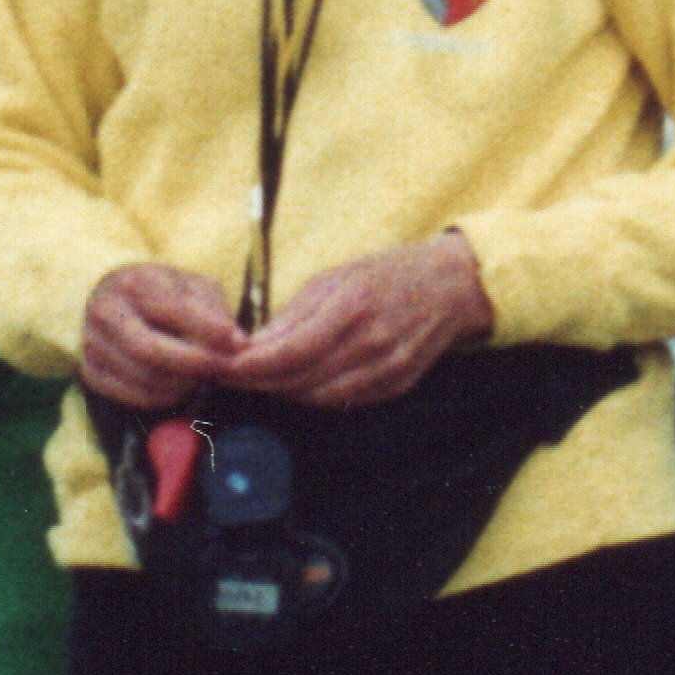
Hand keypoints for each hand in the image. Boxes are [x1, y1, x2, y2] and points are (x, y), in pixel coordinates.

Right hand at [80, 261, 250, 409]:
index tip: (238, 342)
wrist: (113, 301)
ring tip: (204, 375)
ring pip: (143, 378)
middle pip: (149, 351)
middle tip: (223, 367)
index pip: (171, 309)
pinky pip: (132, 397)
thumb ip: (213, 307)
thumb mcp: (189, 285)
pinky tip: (181, 386)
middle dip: (194, 363)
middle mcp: (105, 313)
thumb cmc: (161, 293)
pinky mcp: (92, 373)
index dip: (208, 328)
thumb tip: (237, 342)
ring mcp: (93, 345)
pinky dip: (164, 398)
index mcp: (131, 283)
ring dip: (183, 383)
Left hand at [226, 230, 490, 411]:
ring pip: (318, 397)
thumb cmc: (389, 273)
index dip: (251, 366)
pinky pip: (344, 401)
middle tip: (227, 377)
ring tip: (256, 382)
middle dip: (258, 382)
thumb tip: (252, 345)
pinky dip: (314, 396)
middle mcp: (372, 343)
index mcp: (353, 306)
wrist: (452, 287)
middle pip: (300, 380)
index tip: (222, 367)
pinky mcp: (396, 387)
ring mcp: (387, 369)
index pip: (289, 351)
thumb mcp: (337, 276)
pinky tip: (296, 385)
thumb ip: (296, 314)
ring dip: (283, 393)